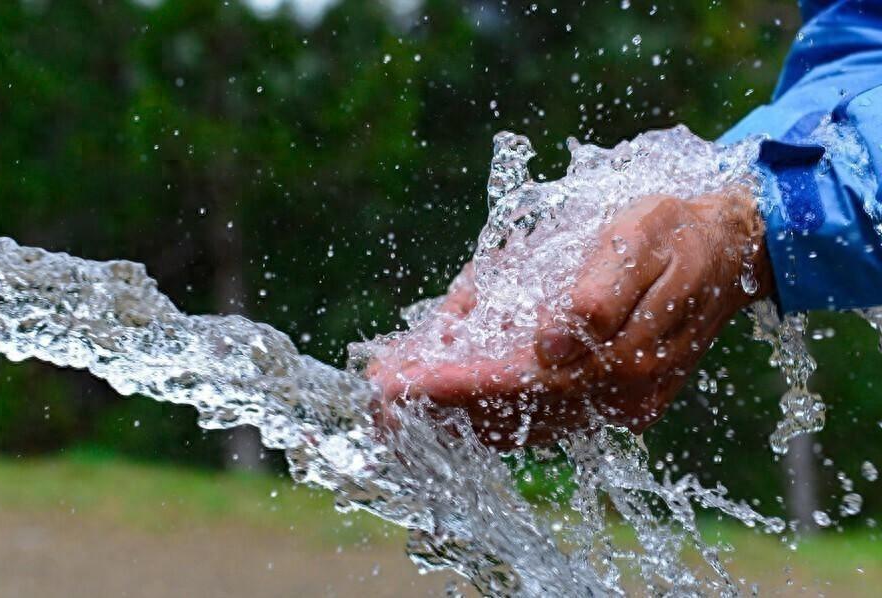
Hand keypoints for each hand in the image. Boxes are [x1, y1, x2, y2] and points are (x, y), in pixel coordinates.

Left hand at [370, 188, 771, 447]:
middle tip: (373, 405)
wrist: (733, 245)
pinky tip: (446, 409)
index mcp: (621, 357)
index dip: (451, 386)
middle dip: (436, 413)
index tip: (394, 384)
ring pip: (520, 428)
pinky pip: (538, 421)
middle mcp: (616, 396)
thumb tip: (552, 344)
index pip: (516, 384)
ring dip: (453, 423)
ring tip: (392, 411)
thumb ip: (601, 291)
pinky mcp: (613, 404)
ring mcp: (616, 406)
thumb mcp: (640, 237)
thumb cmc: (675, 231)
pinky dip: (487, 417)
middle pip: (510, 418)